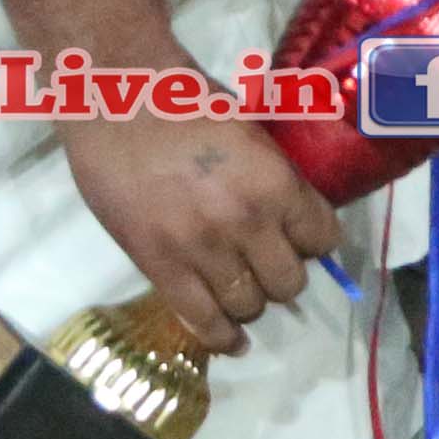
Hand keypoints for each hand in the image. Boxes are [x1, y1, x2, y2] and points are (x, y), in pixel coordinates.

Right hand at [60, 111, 348, 348]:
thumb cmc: (185, 101)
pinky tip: (231, 339)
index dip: (315, 243)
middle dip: (282, 275)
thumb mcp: (253, 133)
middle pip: (289, 282)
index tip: (303, 241)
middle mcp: (247, 222)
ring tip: (240, 289)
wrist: (116, 99)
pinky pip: (202, 321)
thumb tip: (296, 218)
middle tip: (266, 263)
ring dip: (250, 301)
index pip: (323, 239)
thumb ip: (276, 180)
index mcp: (276, 183)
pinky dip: (221, 337)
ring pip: (249, 305)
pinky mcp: (159, 267)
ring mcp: (202, 250)